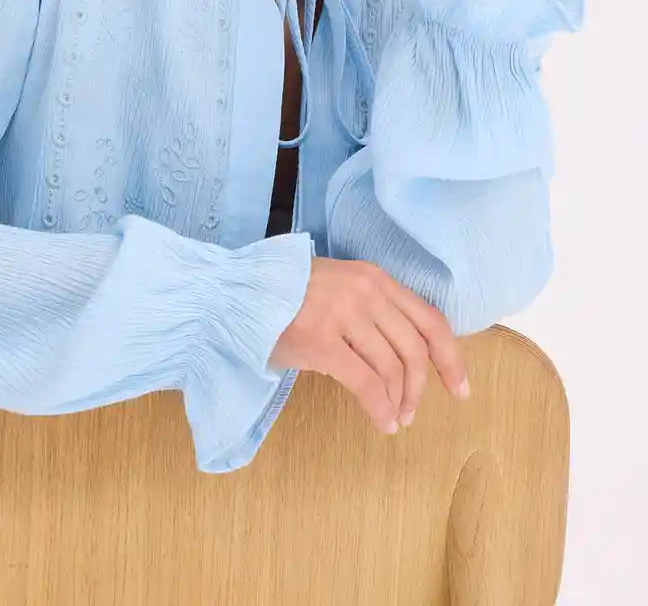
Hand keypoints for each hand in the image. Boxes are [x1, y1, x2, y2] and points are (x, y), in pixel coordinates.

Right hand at [267, 256, 469, 434]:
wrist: (239, 293)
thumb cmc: (288, 296)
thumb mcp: (340, 288)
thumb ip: (373, 309)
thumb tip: (410, 357)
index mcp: (375, 277)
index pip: (429, 320)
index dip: (451, 358)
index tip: (460, 388)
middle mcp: (365, 291)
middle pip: (414, 350)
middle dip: (419, 389)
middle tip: (411, 413)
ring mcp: (343, 314)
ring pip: (392, 368)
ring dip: (398, 402)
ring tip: (393, 419)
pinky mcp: (321, 340)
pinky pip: (365, 383)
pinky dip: (379, 408)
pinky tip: (381, 422)